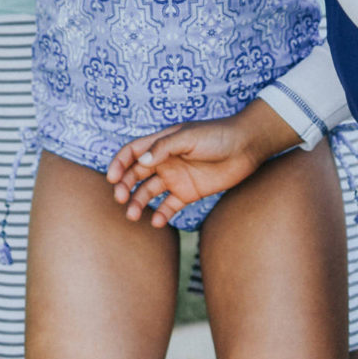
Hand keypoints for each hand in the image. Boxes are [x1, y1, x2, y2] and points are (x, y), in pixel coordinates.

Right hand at [106, 101, 297, 224]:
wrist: (245, 147)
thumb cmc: (216, 136)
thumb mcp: (188, 137)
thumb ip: (164, 148)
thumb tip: (140, 161)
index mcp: (161, 143)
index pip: (132, 152)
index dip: (119, 163)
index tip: (111, 178)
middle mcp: (164, 161)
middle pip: (136, 174)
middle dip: (124, 186)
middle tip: (120, 199)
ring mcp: (176, 177)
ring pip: (149, 192)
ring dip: (138, 203)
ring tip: (133, 215)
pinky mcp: (188, 193)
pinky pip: (170, 206)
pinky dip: (161, 214)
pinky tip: (157, 222)